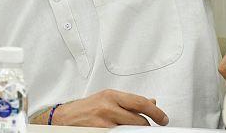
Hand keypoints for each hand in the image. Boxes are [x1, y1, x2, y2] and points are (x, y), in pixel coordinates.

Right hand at [33, 89, 168, 126]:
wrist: (63, 119)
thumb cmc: (84, 109)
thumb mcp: (106, 99)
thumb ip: (128, 102)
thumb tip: (151, 102)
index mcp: (110, 96)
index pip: (140, 102)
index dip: (156, 112)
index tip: (163, 119)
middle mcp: (107, 107)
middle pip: (139, 120)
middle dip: (145, 126)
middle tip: (149, 127)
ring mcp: (104, 123)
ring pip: (131, 130)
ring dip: (135, 131)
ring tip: (133, 130)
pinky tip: (122, 132)